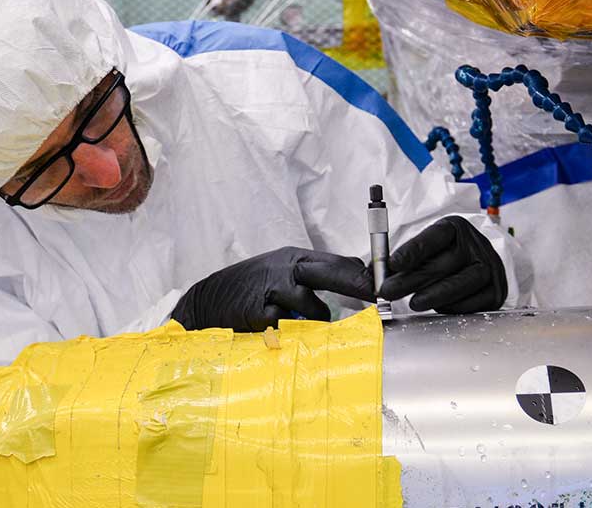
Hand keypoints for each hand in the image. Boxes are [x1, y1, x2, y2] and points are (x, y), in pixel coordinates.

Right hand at [172, 246, 374, 330]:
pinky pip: (291, 328)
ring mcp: (274, 290)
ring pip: (314, 307)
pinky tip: (276, 330)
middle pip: (332, 274)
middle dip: (358, 286)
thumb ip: (312, 276)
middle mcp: (286, 269)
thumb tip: (356, 275)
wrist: (208, 301)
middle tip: (378, 298)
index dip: (362, 275)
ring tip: (299, 323)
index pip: (338, 261)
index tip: (383, 287)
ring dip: (316, 320)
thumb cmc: (249, 287)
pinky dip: (290, 332)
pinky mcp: (263, 313)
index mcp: (294, 257)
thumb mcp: (280, 271)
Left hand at [378, 216, 506, 312]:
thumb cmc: (443, 256)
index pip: (433, 237)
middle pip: (441, 264)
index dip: (412, 250)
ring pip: (459, 284)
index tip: (391, 263)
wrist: (480, 264)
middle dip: (410, 280)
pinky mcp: (496, 291)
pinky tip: (436, 307)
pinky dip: (451, 306)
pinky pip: (471, 303)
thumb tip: (374, 274)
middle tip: (387, 291)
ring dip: (432, 295)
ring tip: (413, 303)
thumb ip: (403, 259)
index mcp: (454, 228)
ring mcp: (489, 268)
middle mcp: (475, 245)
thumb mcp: (426, 248)